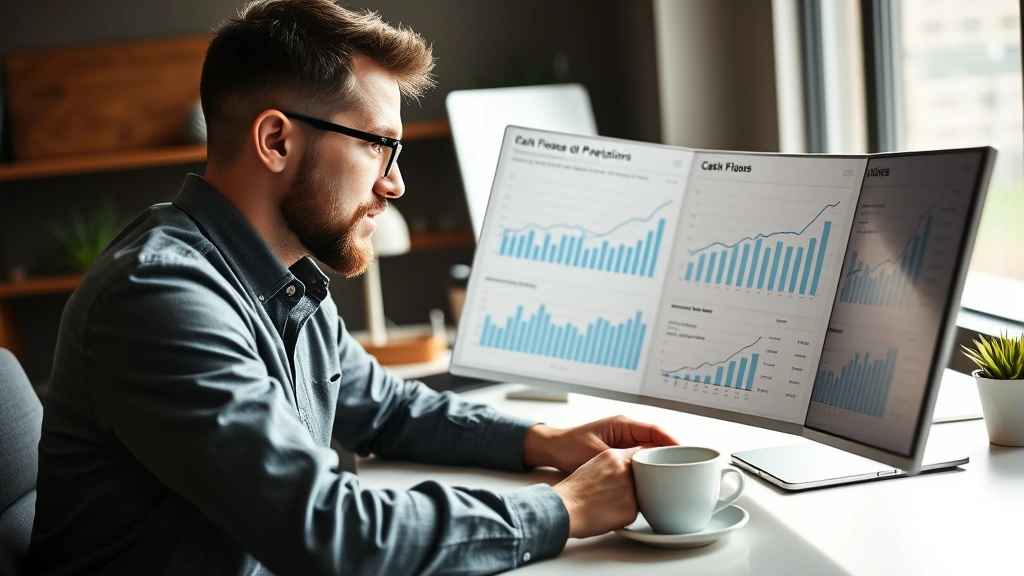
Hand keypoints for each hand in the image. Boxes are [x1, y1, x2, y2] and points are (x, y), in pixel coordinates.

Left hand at [522, 416, 677, 472]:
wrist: (553, 449)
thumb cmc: (570, 445)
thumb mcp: (597, 452)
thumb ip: (619, 457)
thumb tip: (642, 466)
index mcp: (623, 424)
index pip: (655, 430)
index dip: (672, 440)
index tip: (686, 451)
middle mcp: (627, 432)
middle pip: (657, 441)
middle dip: (672, 453)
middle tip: (687, 468)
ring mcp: (624, 443)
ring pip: (650, 452)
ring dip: (662, 462)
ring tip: (677, 475)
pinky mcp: (620, 455)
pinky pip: (641, 460)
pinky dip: (649, 468)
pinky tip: (656, 481)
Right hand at [552, 447, 641, 538]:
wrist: (564, 508)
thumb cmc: (573, 490)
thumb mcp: (593, 464)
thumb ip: (614, 463)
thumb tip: (627, 468)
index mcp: (614, 457)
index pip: (637, 456)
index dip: (636, 467)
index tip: (634, 473)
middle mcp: (624, 471)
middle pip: (640, 477)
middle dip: (632, 485)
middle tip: (614, 492)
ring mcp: (629, 490)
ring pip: (639, 496)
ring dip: (627, 500)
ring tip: (607, 503)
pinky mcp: (631, 510)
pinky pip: (633, 512)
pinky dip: (623, 515)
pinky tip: (607, 514)